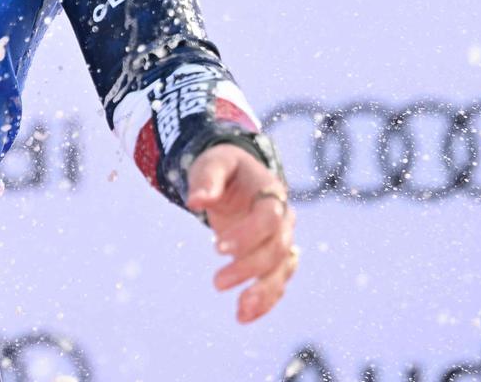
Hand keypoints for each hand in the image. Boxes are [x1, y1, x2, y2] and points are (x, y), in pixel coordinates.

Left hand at [185, 142, 297, 324]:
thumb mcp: (214, 163)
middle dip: (249, 268)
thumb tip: (196, 201)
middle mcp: (284, 219)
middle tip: (217, 282)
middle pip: (277, 248)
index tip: (217, 248)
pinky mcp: (275, 259)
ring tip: (240, 313)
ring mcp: (282, 240)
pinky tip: (244, 316)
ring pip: (281, 271)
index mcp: (272, 192)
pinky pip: (277, 282)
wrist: (238, 177)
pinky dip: (265, 302)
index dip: (248, 235)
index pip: (269, 217)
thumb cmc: (224, 168)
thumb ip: (207, 180)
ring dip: (263, 293)